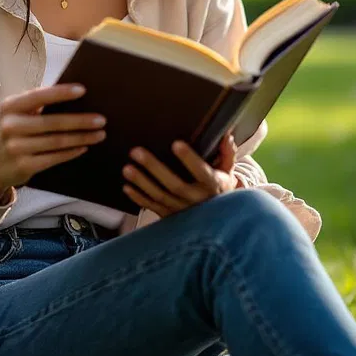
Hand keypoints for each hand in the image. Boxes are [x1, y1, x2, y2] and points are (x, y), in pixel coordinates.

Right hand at [0, 83, 105, 203]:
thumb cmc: (11, 130)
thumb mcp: (15, 112)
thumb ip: (36, 102)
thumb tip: (72, 93)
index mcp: (10, 106)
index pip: (39, 96)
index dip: (61, 93)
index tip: (83, 90)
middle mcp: (10, 126)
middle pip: (53, 122)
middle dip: (80, 121)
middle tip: (102, 119)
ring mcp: (16, 148)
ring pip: (57, 142)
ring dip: (82, 138)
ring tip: (100, 134)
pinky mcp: (23, 166)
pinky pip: (54, 158)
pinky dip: (71, 152)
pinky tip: (84, 147)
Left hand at [122, 132, 238, 217]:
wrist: (219, 220)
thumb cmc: (220, 189)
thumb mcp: (227, 172)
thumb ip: (226, 153)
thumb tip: (226, 135)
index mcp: (212, 185)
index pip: (201, 172)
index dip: (189, 159)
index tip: (176, 144)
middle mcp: (196, 199)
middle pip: (174, 184)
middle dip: (154, 168)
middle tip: (136, 152)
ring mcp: (182, 210)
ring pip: (160, 196)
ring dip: (142, 183)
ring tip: (127, 168)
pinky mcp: (171, 217)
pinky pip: (153, 207)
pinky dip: (139, 198)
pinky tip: (127, 187)